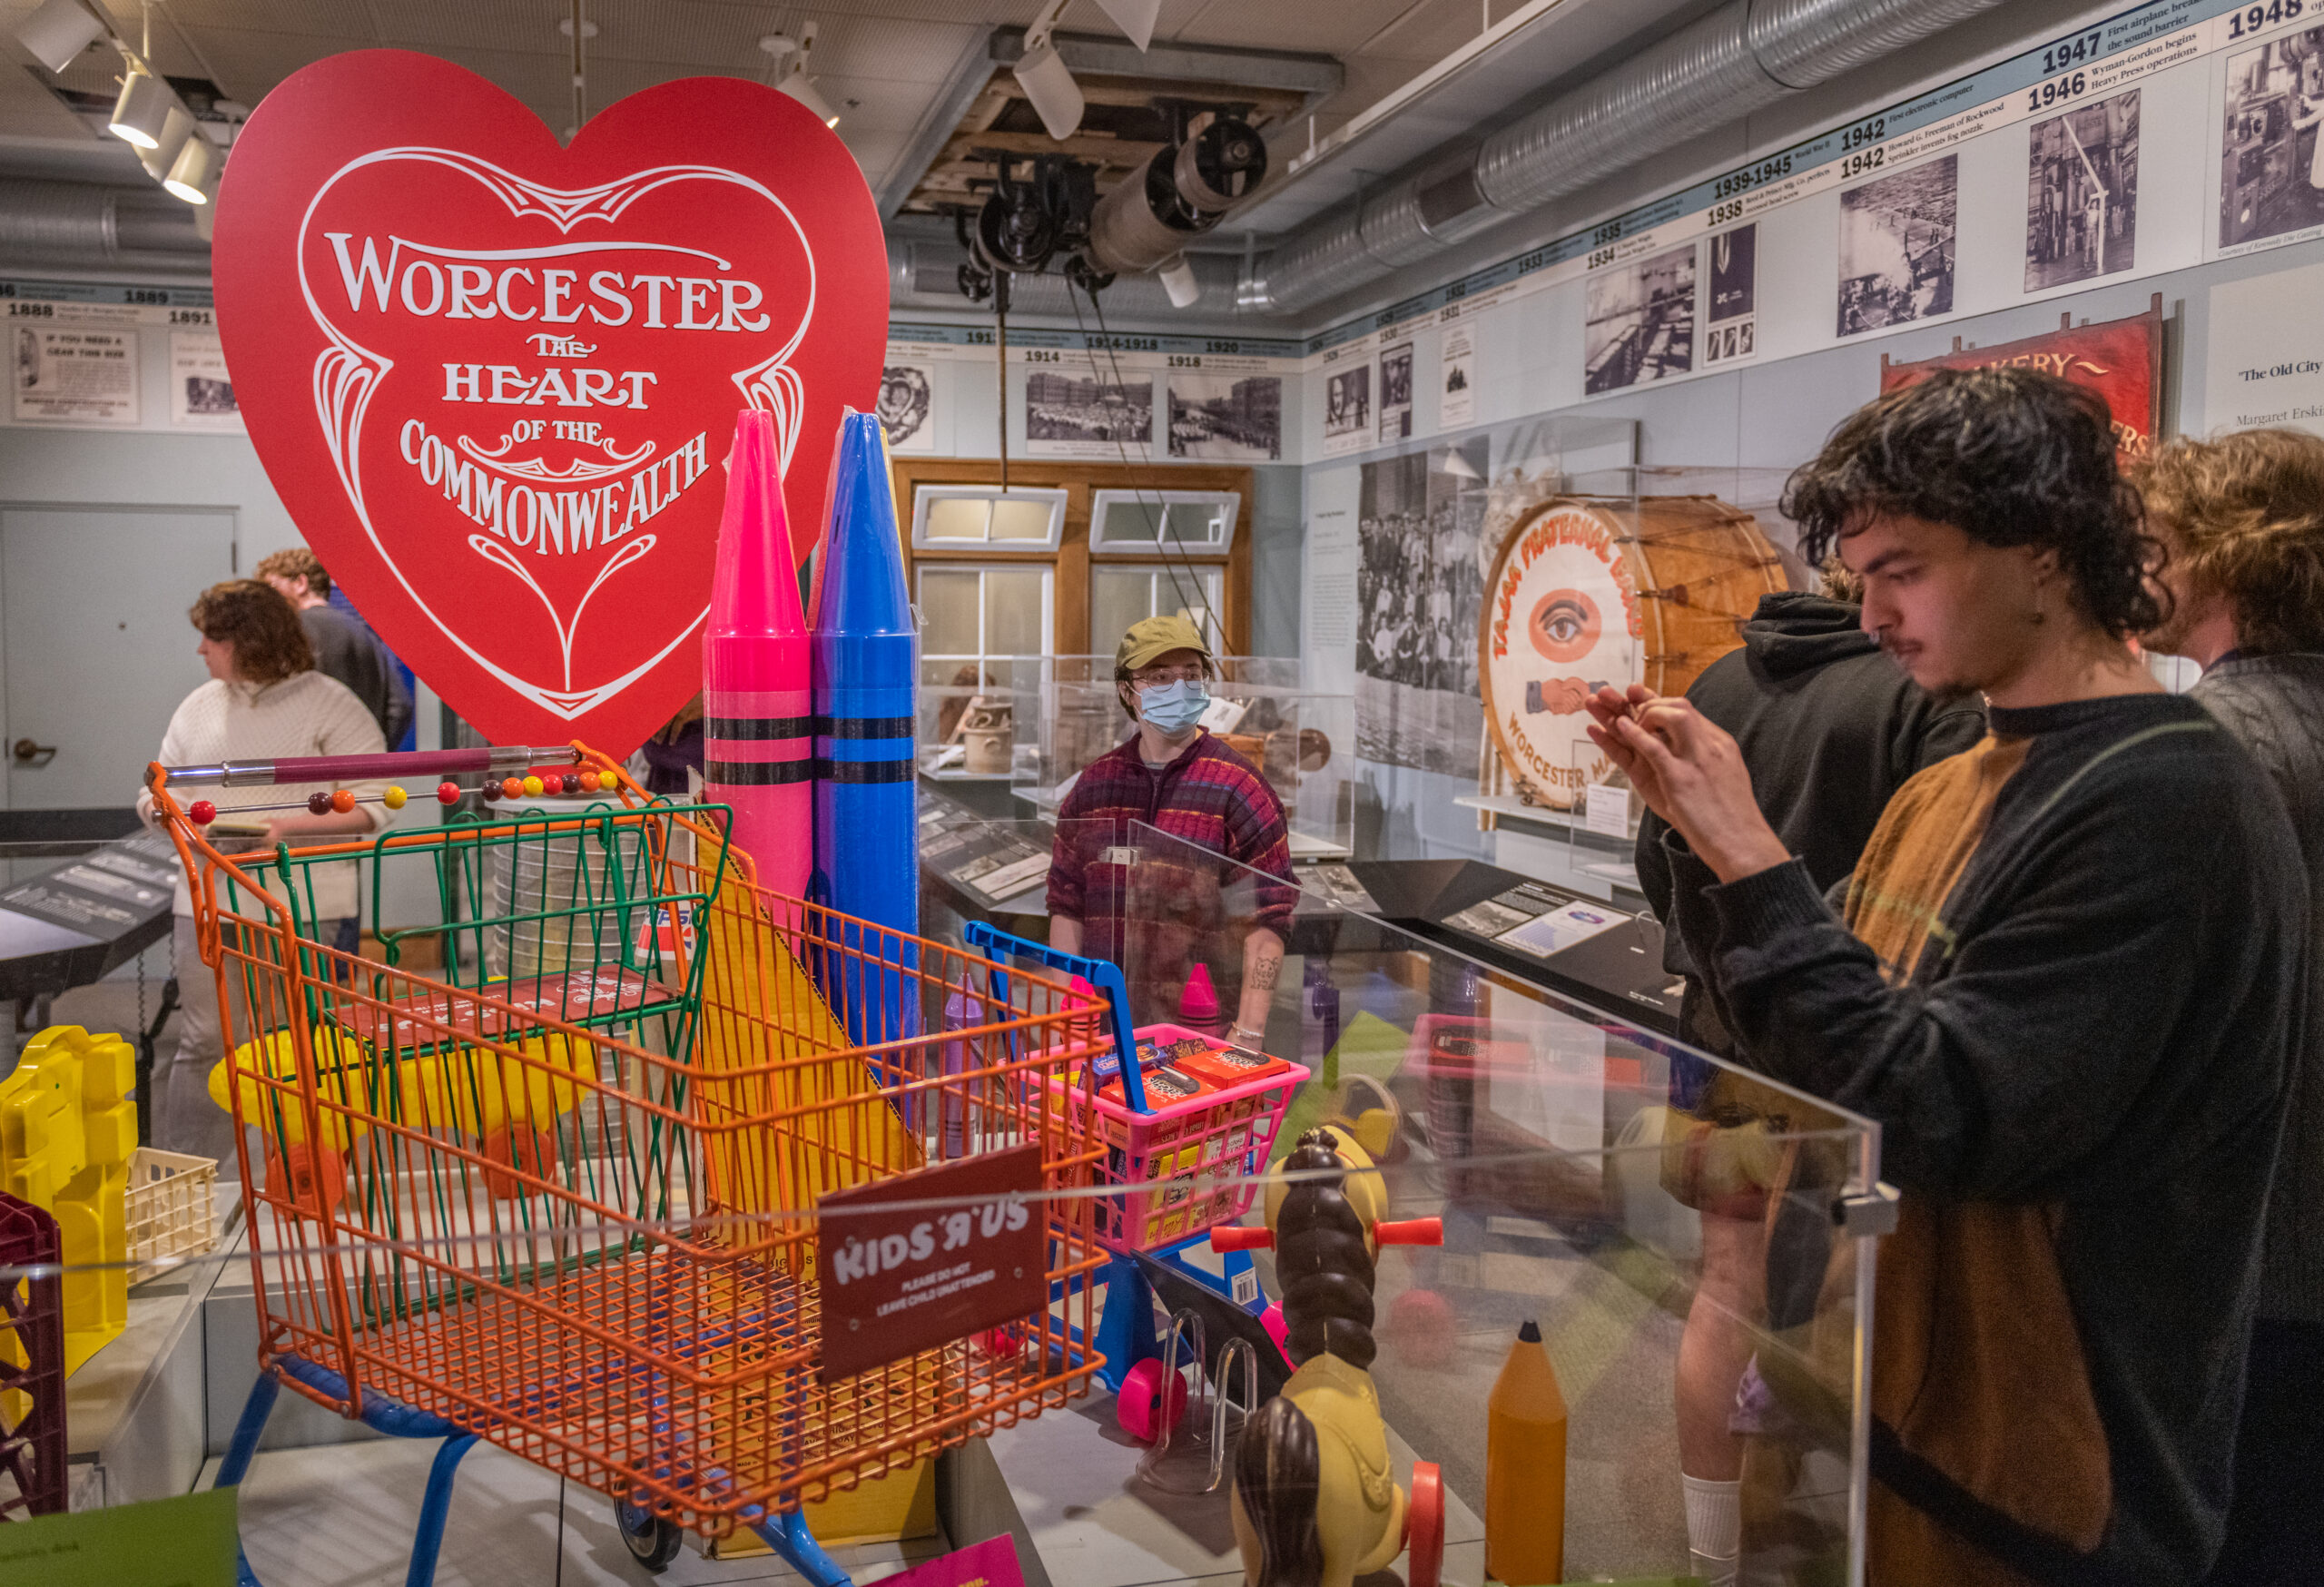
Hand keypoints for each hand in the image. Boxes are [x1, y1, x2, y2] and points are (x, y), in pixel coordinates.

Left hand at [1584, 686, 1790, 883]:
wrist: (1742, 842)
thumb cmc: (1730, 818)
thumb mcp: (1724, 777)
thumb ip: (1706, 759)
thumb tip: (1687, 751)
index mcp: (1720, 744)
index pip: (1688, 712)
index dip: (1660, 703)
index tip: (1640, 700)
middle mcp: (1710, 745)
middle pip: (1679, 706)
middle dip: (1649, 702)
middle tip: (1630, 712)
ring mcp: (1696, 760)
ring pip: (1670, 717)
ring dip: (1641, 712)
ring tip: (1621, 717)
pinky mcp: (1681, 779)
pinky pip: (1654, 747)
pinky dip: (1634, 734)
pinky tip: (1619, 727)